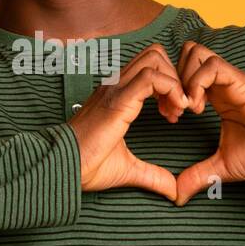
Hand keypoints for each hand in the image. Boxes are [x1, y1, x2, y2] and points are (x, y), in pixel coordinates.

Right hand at [68, 44, 189, 201]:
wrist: (65, 167)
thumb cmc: (87, 165)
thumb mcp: (128, 169)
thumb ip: (152, 175)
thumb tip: (173, 190)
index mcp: (117, 95)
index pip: (150, 68)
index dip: (170, 85)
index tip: (176, 114)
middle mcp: (116, 86)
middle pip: (155, 55)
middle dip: (176, 76)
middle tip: (180, 108)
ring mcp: (116, 89)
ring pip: (154, 59)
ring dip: (174, 81)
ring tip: (177, 110)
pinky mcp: (118, 99)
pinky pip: (151, 77)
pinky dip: (171, 88)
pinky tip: (173, 112)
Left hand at [173, 41, 244, 205]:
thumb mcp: (221, 168)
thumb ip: (198, 176)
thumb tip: (177, 196)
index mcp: (217, 95)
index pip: (185, 71)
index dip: (172, 90)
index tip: (171, 116)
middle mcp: (223, 82)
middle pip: (188, 53)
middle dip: (173, 77)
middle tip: (175, 108)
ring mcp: (232, 79)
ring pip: (196, 53)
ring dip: (184, 78)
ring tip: (187, 108)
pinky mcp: (242, 82)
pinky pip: (213, 66)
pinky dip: (198, 83)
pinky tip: (198, 108)